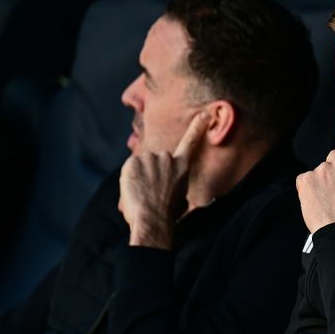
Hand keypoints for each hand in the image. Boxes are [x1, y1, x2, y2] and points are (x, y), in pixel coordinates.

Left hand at [119, 113, 206, 248]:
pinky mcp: (133, 162)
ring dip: (140, 177)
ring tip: (143, 194)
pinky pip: (129, 169)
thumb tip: (171, 187)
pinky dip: (129, 179)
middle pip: (155, 160)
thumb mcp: (180, 198)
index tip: (205, 115)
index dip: (198, 127)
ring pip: (141, 165)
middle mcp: (167, 158)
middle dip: (151, 172)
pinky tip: (135, 190)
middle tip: (151, 192)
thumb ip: (176, 183)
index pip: (190, 142)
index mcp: (181, 167)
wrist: (153, 219)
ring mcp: (150, 158)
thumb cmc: (166, 215)